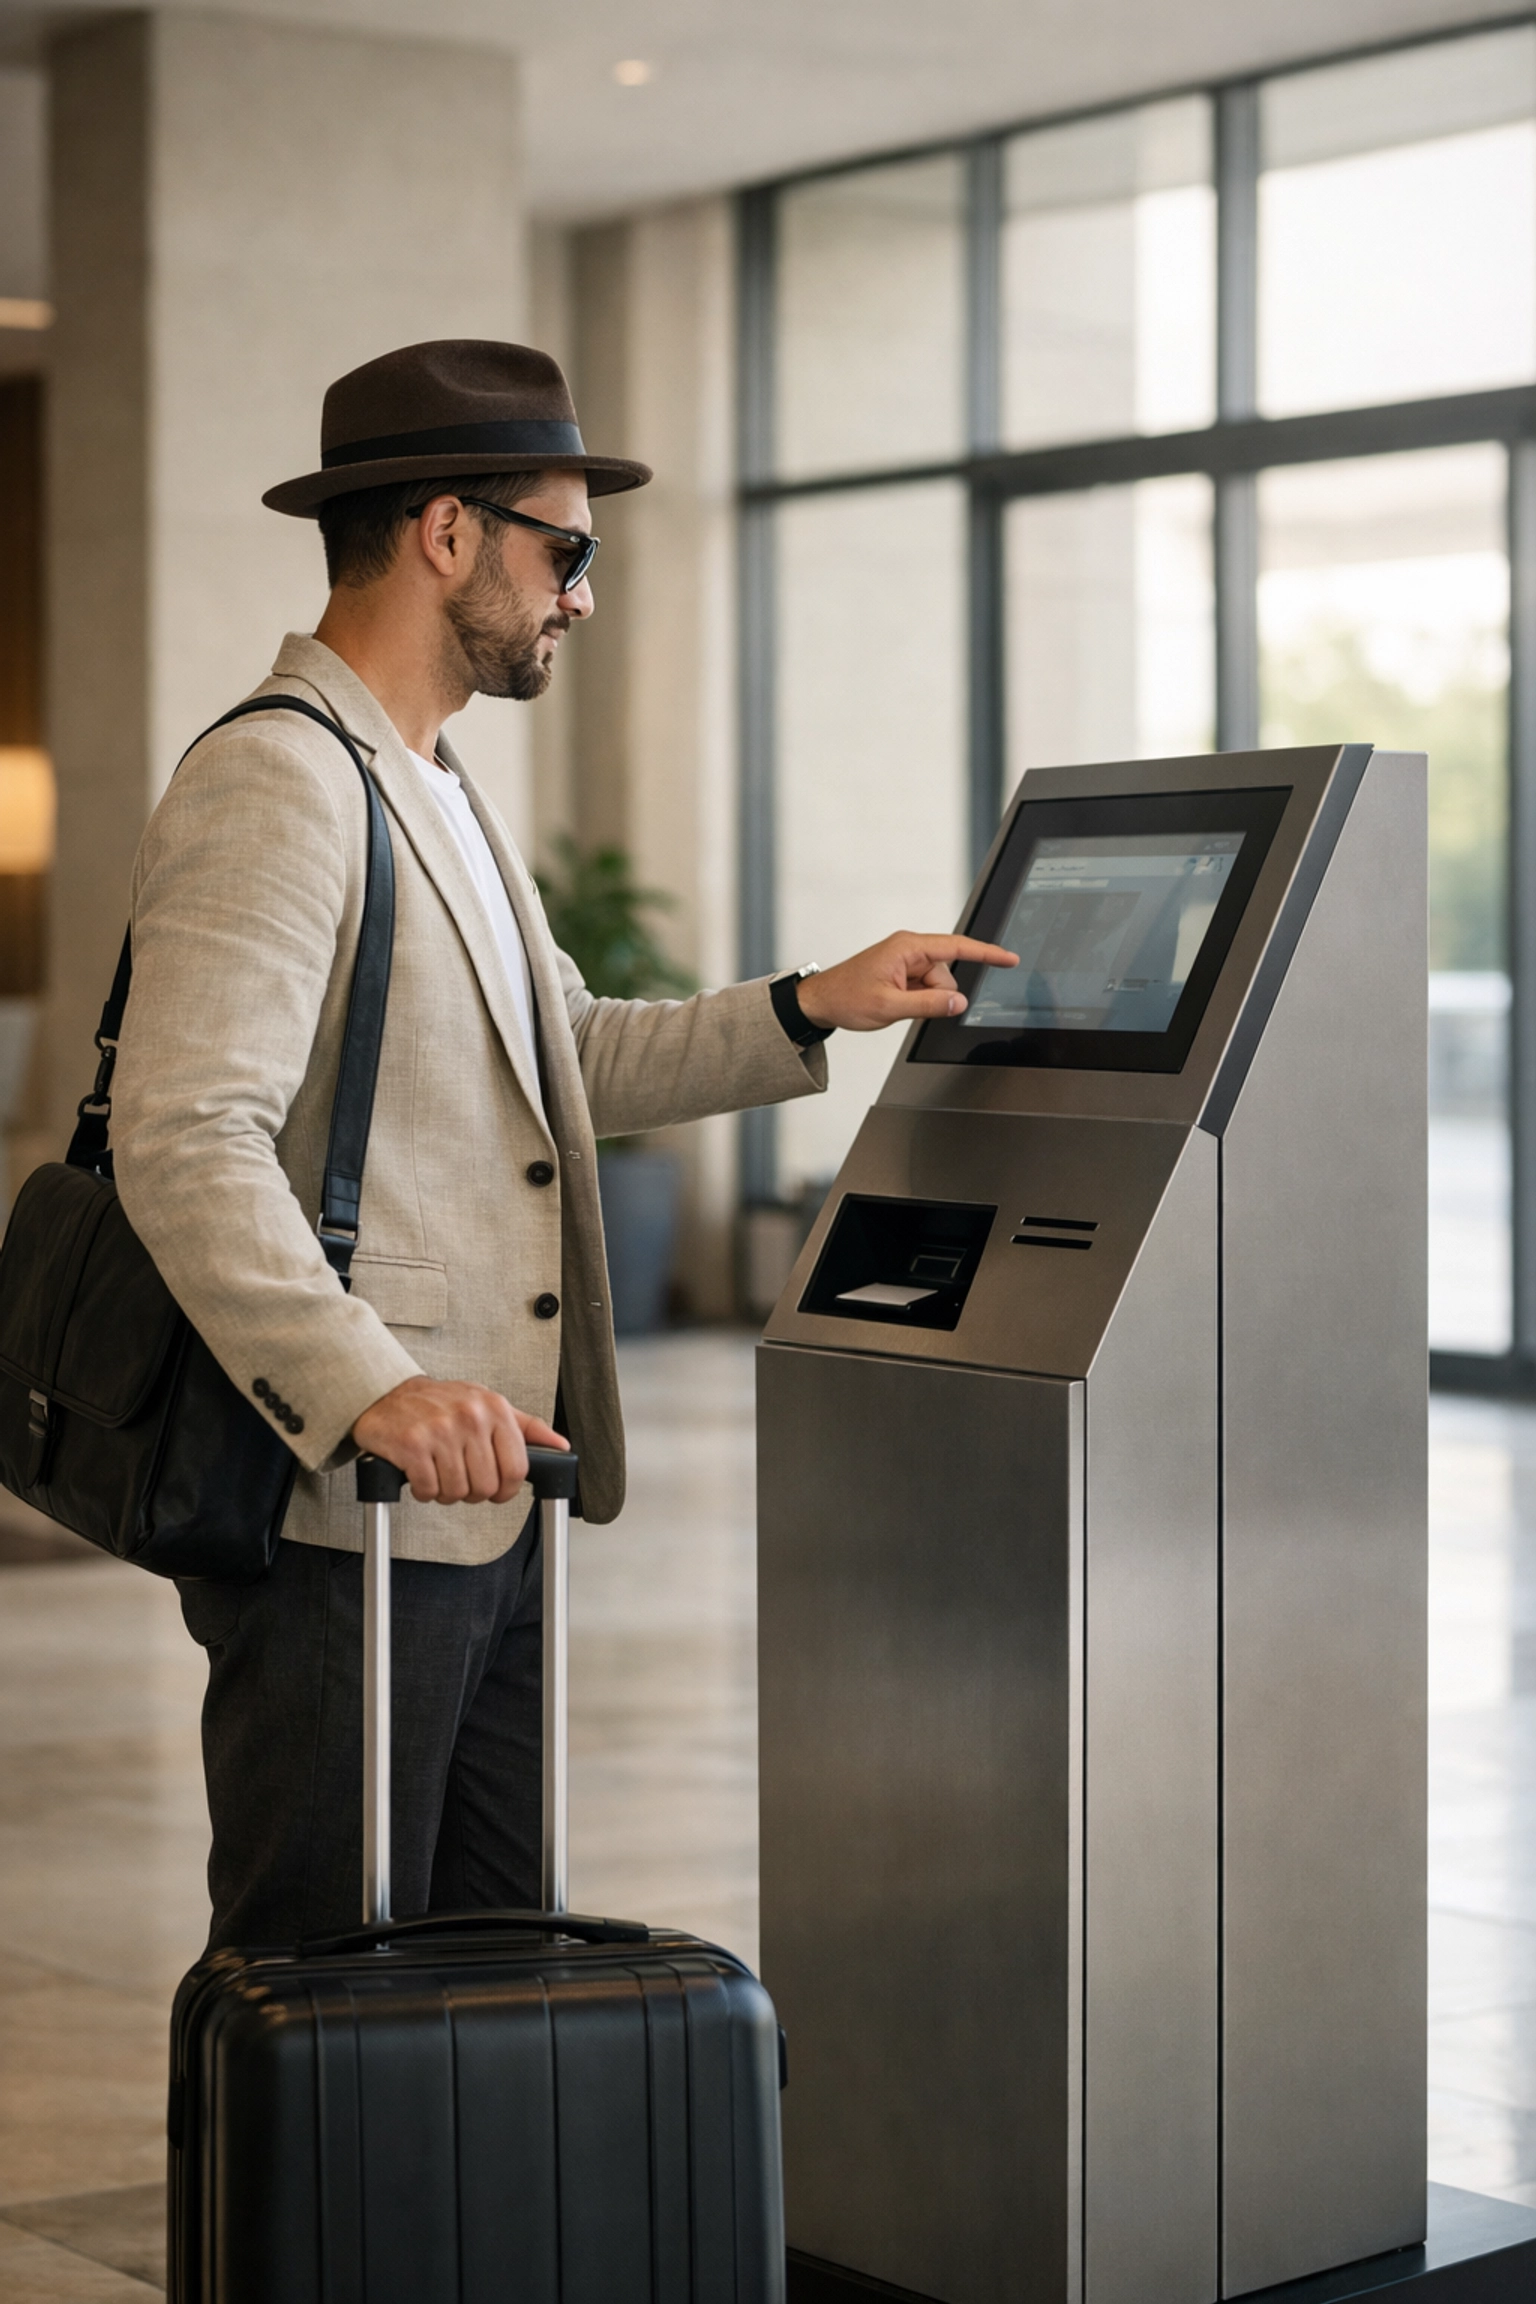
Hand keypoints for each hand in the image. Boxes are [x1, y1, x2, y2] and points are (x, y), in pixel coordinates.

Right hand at [352, 1376, 567, 1504]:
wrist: (388, 1394)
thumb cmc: (441, 1403)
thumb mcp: (489, 1405)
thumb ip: (527, 1428)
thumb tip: (560, 1446)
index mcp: (494, 1409)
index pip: (516, 1469)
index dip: (506, 1489)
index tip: (496, 1489)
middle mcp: (470, 1416)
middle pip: (486, 1487)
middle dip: (472, 1492)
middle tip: (460, 1477)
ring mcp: (440, 1430)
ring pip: (456, 1492)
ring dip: (446, 1492)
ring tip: (439, 1472)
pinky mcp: (412, 1445)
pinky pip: (428, 1490)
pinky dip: (423, 1490)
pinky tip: (420, 1472)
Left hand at [795, 932, 1017, 1032]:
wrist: (821, 1001)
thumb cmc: (846, 997)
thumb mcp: (890, 1006)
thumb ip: (928, 1005)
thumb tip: (959, 1003)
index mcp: (908, 948)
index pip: (958, 948)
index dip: (987, 953)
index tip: (1009, 958)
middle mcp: (910, 950)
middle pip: (948, 976)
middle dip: (936, 996)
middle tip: (905, 1005)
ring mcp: (907, 962)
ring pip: (939, 987)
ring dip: (925, 1001)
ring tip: (895, 1004)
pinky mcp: (904, 974)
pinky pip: (926, 990)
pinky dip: (918, 1001)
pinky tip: (896, 1003)